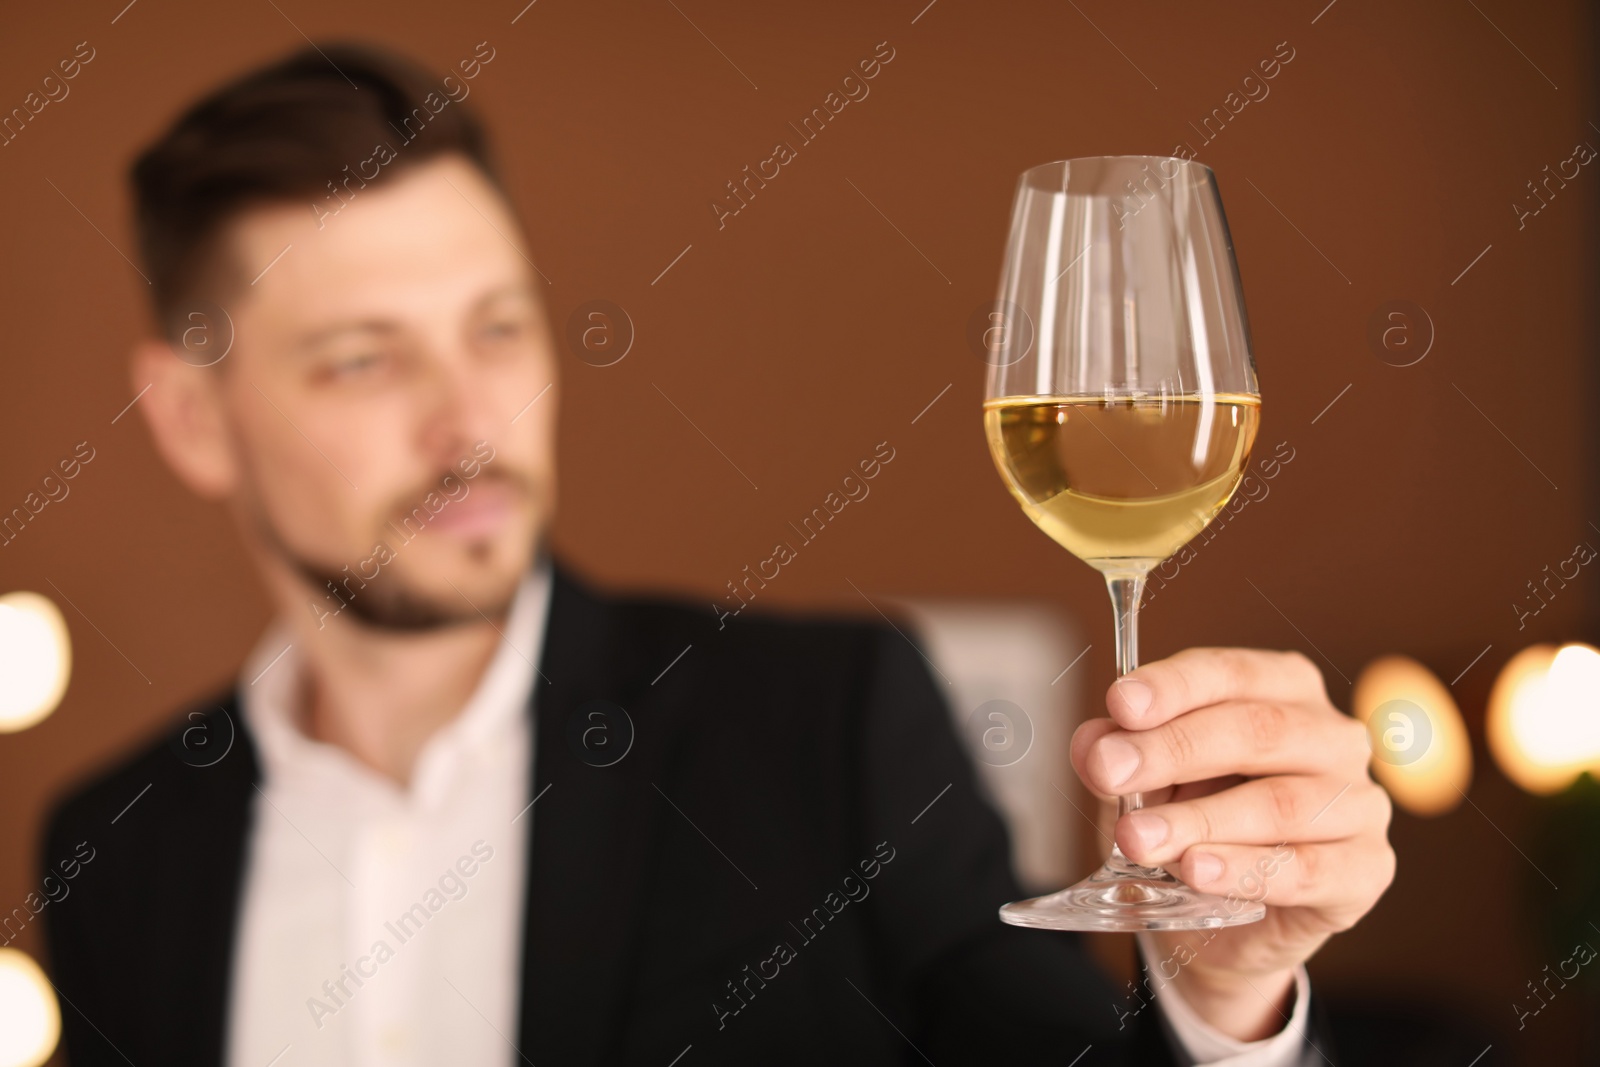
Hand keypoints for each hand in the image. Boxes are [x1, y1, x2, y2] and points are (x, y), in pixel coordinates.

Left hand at [1069, 647, 1394, 1041]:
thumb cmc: (1194, 818)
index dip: (1174, 687)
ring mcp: (1360, 802)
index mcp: (1284, 689)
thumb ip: (1120, 755)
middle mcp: (1333, 737)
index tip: (1120, 704)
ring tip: (1138, 838)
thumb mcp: (1144, 781)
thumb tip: (1094, 743)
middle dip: (1174, 750)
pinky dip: (1245, 870)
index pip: (1231, 673)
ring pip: (1280, 803)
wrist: (1228, 913)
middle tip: (1111, 772)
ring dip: (1200, 820)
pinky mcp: (1367, 869)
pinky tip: (1196, 870)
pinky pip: (1308, 869)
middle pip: (1257, 731)